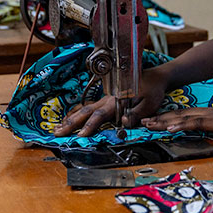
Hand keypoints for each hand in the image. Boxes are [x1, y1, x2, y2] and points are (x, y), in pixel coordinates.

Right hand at [54, 65, 169, 136]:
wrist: (155, 77)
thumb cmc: (153, 90)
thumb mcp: (150, 103)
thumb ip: (137, 114)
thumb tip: (124, 123)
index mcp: (117, 100)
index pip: (100, 115)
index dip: (90, 126)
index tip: (80, 135)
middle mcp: (108, 99)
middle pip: (86, 111)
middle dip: (71, 123)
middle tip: (58, 133)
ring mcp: (106, 98)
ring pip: (84, 109)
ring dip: (71, 119)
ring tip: (58, 128)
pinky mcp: (106, 99)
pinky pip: (89, 107)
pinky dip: (77, 113)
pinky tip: (70, 119)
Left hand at [140, 82, 212, 134]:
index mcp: (208, 114)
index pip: (183, 116)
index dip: (167, 118)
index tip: (153, 120)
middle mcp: (205, 113)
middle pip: (177, 115)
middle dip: (159, 119)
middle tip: (142, 122)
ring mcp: (209, 116)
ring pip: (181, 118)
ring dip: (163, 122)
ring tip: (148, 124)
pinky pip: (194, 123)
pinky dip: (180, 125)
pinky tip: (170, 128)